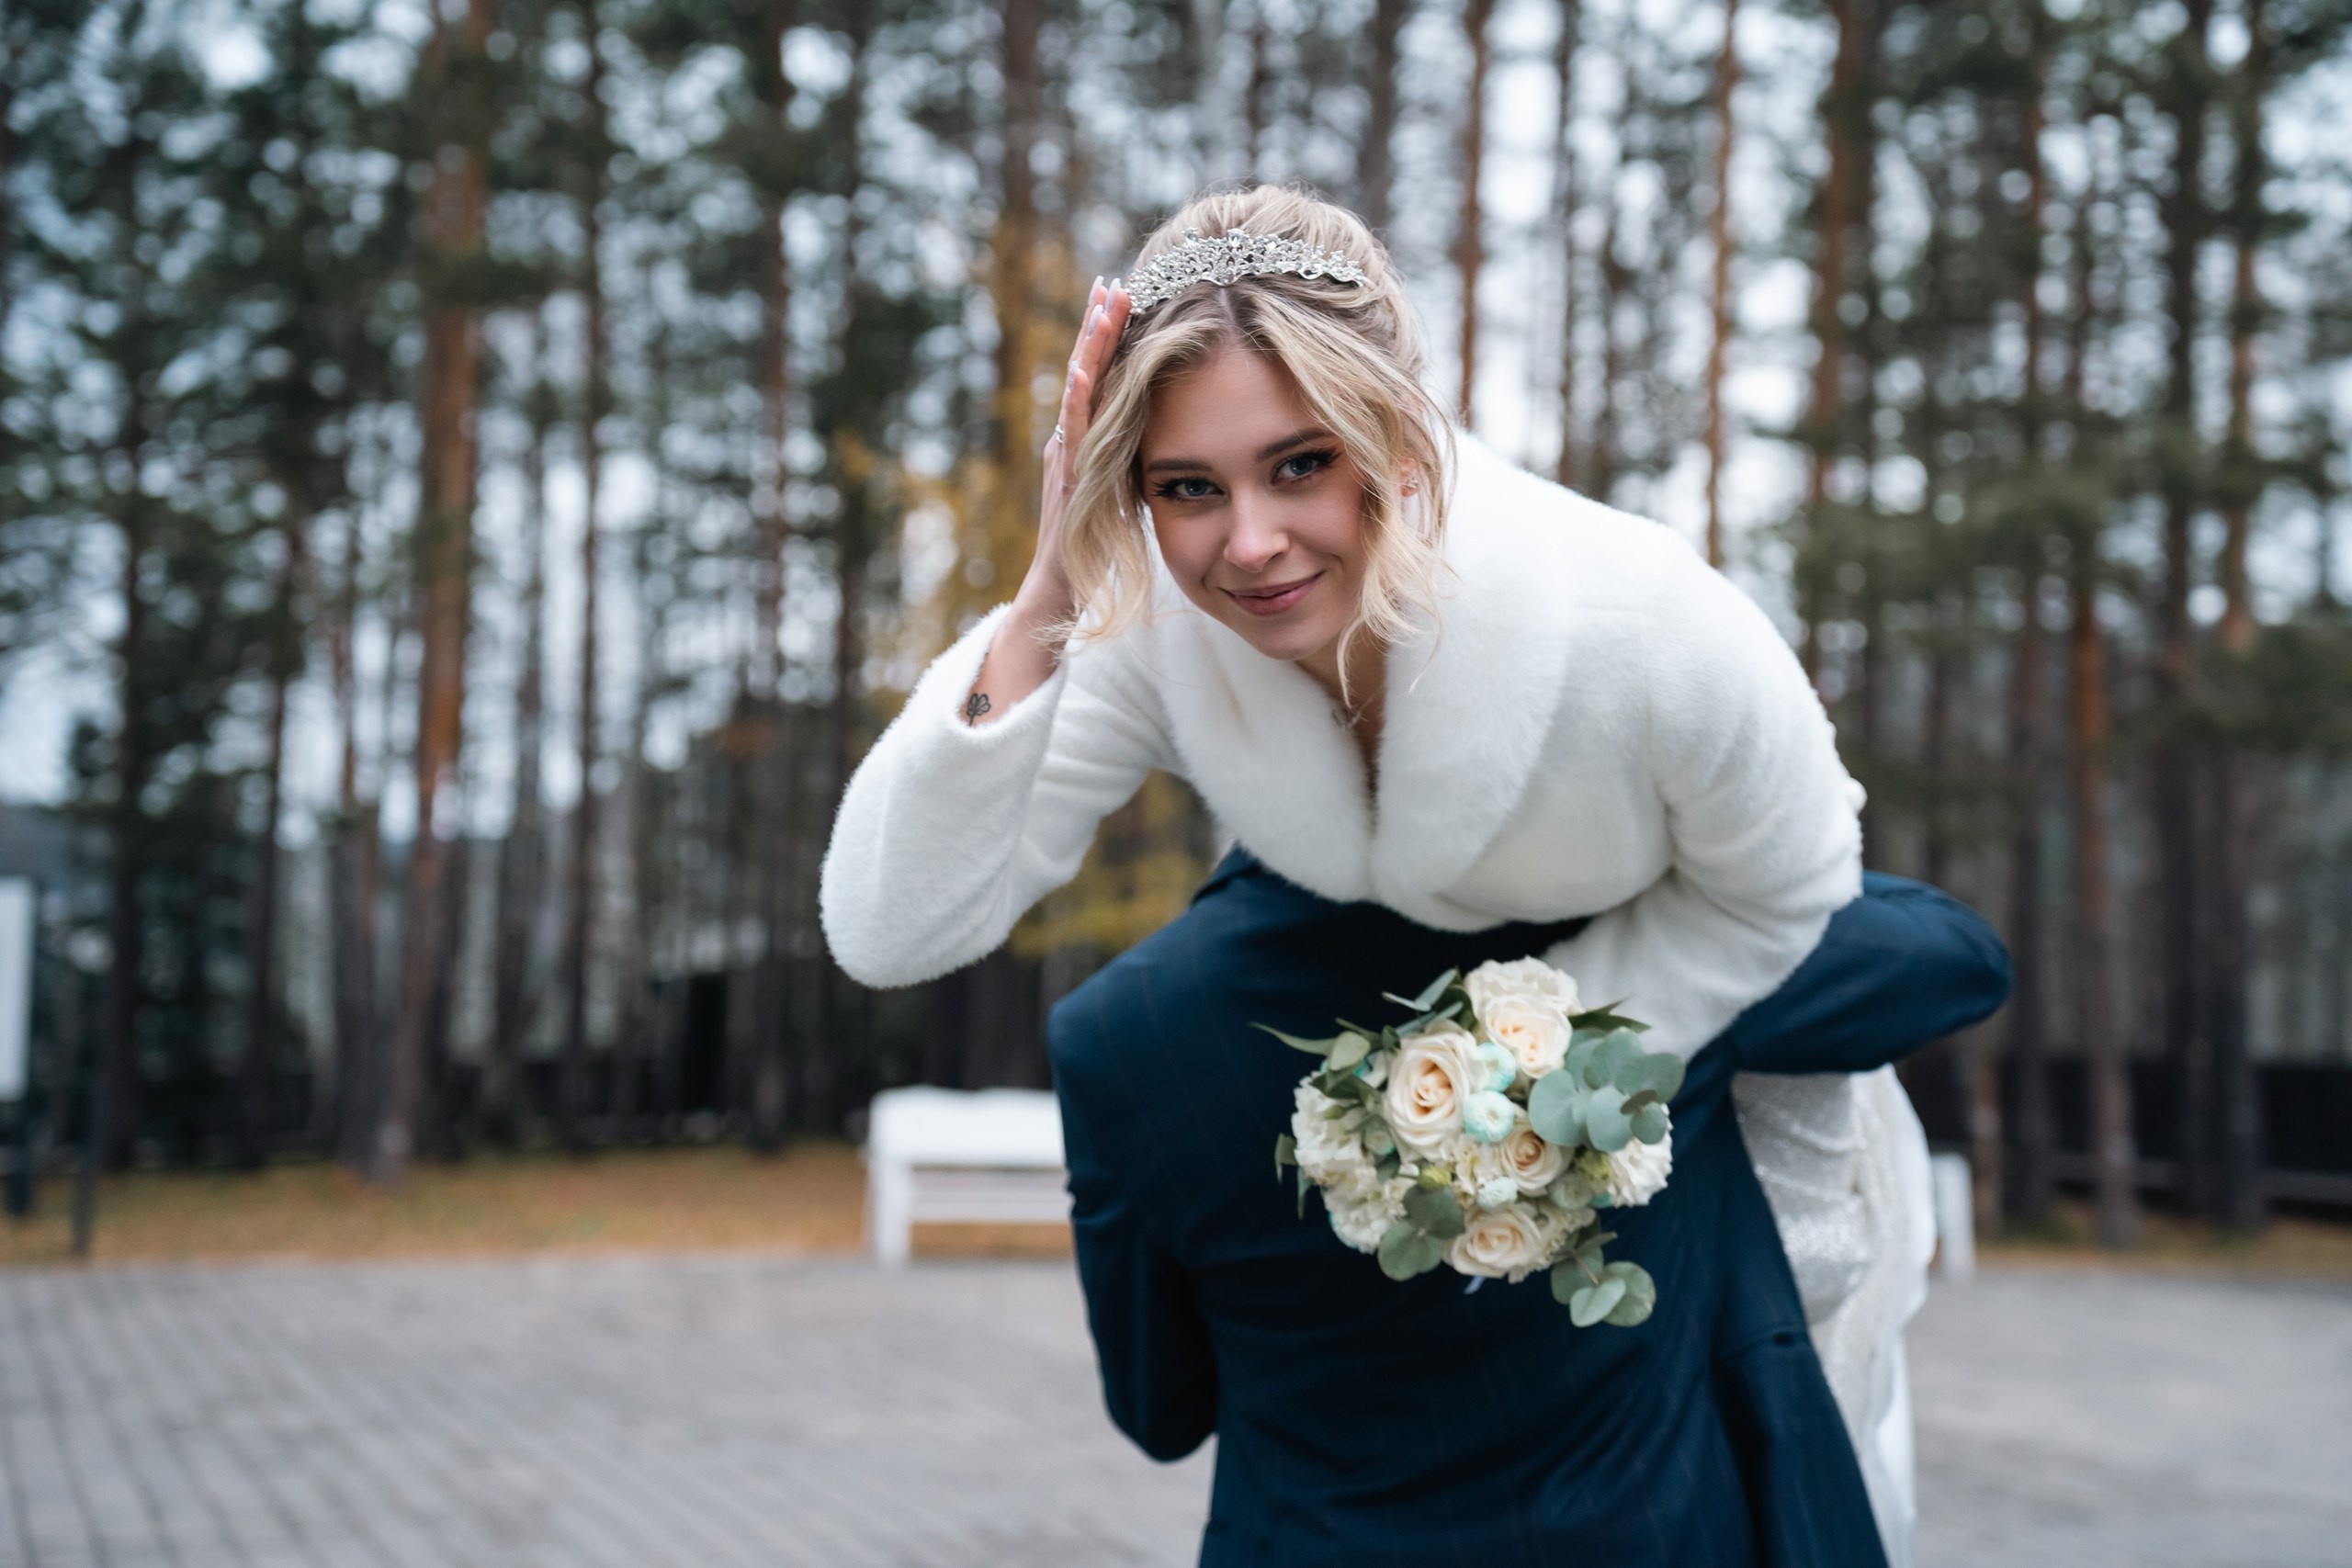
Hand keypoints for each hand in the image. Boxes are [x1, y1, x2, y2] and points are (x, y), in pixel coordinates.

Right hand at [1021, 275, 1133, 625]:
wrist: (1062, 588)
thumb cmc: (1094, 544)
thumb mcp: (1120, 486)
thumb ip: (1128, 453)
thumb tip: (1154, 425)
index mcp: (1086, 437)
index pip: (1100, 376)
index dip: (1109, 335)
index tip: (1124, 291)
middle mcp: (1070, 439)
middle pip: (1085, 372)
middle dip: (1098, 326)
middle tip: (1112, 281)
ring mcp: (1065, 457)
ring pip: (1077, 393)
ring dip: (1088, 349)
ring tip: (1100, 308)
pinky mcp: (1066, 481)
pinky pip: (1071, 435)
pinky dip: (1075, 400)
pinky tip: (1079, 371)